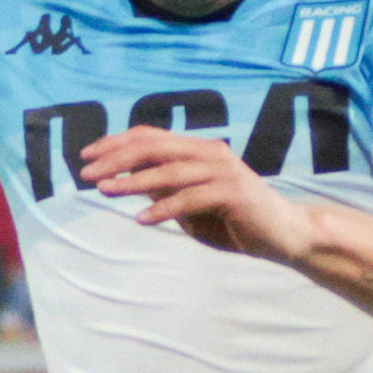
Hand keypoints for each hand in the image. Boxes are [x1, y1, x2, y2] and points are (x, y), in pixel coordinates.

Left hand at [80, 130, 315, 263]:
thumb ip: (165, 191)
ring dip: (132, 181)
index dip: (115, 143)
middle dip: (115, 159)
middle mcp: (210, 152)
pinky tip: (142, 219)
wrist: (287, 235)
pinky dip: (163, 208)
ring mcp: (223, 170)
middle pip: (153, 147)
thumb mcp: (192, 206)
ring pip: (169, 170)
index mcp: (199, 150)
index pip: (150, 137)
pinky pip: (190, 198)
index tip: (87, 157)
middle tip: (86, 173)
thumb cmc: (238, 222)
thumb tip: (128, 182)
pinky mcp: (233, 193)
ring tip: (106, 191)